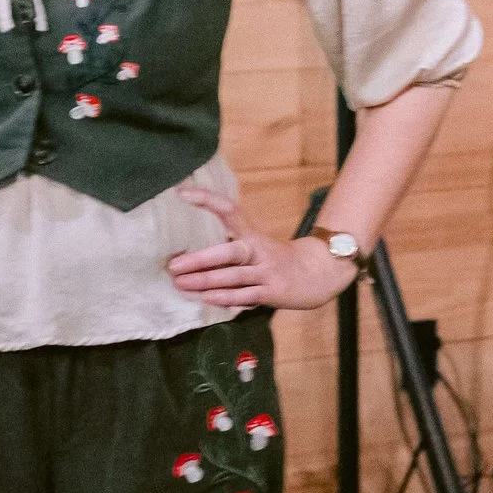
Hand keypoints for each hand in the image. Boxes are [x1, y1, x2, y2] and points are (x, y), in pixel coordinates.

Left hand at [167, 186, 358, 310]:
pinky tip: (207, 298)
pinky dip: (226, 297)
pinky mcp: (274, 291)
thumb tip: (187, 260)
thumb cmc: (277, 261)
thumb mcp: (256, 247)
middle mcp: (259, 250)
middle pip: (229, 252)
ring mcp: (268, 271)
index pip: (229, 210)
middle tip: (173, 265)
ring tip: (181, 284)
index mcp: (252, 234)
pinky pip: (246, 295)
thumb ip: (228, 251)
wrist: (319, 273)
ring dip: (206, 281)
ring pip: (234, 276)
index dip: (207, 199)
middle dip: (200, 259)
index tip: (182, 193)